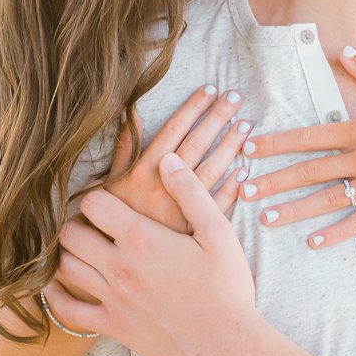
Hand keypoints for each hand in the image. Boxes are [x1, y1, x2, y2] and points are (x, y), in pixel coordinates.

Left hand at [49, 153, 258, 355]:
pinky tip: (56, 285)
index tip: (106, 200)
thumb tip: (166, 159)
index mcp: (141, 239)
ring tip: (81, 247)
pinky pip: (68, 310)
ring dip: (67, 253)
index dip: (96, 196)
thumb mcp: (218, 233)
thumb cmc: (227, 289)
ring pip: (65, 266)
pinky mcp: (112, 326)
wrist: (227, 348)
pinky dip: (56, 296)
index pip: (93, 203)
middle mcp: (118, 267)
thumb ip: (190, 192)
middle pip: (70, 233)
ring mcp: (112, 299)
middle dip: (76, 222)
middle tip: (90, 223)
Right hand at [103, 85, 249, 233]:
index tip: (210, 89)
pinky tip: (245, 170)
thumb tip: (131, 115)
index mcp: (143, 173)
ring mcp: (182, 210)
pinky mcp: (195, 231)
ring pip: (212, 170)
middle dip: (217, 117)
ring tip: (245, 124)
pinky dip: (234, 186)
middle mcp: (165, 188)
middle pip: (196, 145)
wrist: (118, 266)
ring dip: (230, 145)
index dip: (192, 108)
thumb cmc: (111, 224)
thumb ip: (123, 151)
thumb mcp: (110, 185)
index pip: (173, 131)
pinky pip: (220, 205)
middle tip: (235, 96)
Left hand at [240, 46, 355, 250]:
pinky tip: (313, 242)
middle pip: (308, 171)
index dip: (275, 145)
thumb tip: (342, 50)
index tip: (249, 151)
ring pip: (328, 199)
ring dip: (294, 210)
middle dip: (272, 182)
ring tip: (265, 219)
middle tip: (241, 191)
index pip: (307, 137)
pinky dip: (336, 233)